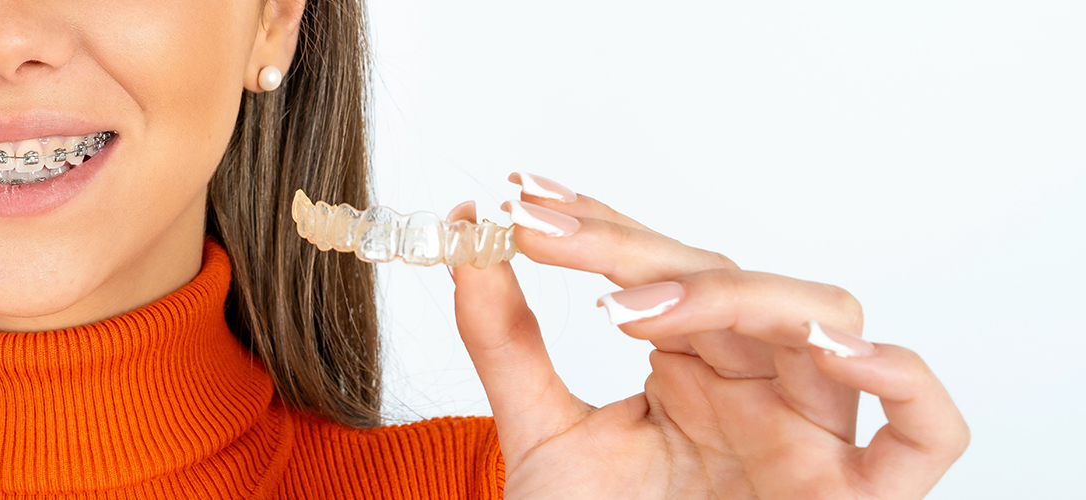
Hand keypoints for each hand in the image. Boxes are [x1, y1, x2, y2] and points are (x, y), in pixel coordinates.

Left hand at [448, 173, 967, 498]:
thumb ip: (504, 338)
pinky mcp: (860, 497)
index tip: (523, 202)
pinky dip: (904, 383)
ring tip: (634, 304)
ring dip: (734, 295)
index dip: (599, 227)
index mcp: (696, 370)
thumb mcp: (540, 432)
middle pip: (734, 281)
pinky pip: (928, 433)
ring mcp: (815, 437)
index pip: (666, 269)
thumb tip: (470, 231)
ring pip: (826, 322)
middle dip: (636, 249)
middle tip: (549, 234)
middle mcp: (762, 391)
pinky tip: (835, 355)